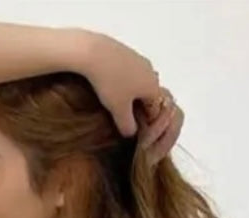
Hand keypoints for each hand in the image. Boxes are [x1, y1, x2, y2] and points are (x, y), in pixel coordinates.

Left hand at [82, 32, 181, 160]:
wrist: (92, 51)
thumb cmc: (109, 82)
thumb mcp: (118, 111)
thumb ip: (128, 127)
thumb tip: (132, 134)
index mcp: (153, 86)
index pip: (155, 111)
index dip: (144, 123)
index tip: (130, 127)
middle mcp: (150, 71)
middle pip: (147, 96)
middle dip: (137, 108)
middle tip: (120, 116)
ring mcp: (138, 59)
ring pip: (137, 83)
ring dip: (128, 94)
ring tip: (112, 100)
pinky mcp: (125, 51)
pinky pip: (127, 71)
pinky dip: (121, 81)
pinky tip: (107, 84)